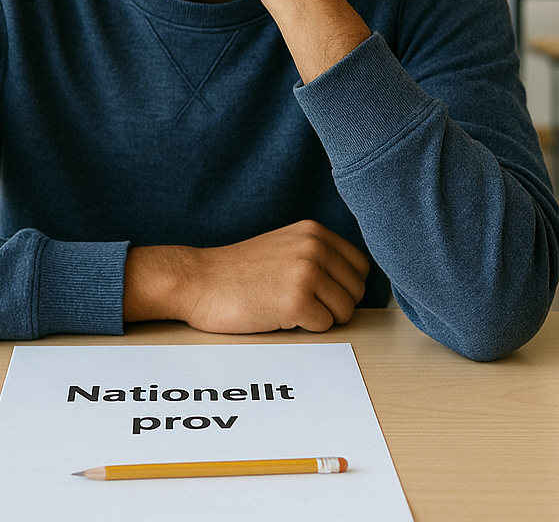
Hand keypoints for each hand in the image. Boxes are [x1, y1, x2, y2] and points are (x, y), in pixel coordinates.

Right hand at [124, 220, 369, 332]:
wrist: (198, 281)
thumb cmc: (239, 271)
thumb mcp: (286, 246)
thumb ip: (320, 254)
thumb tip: (357, 281)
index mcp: (314, 231)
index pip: (360, 266)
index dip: (344, 285)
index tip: (321, 291)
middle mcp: (314, 247)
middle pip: (356, 291)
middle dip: (335, 304)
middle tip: (300, 302)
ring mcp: (306, 273)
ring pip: (345, 311)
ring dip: (320, 317)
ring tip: (287, 306)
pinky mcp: (296, 302)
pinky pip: (324, 326)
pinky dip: (304, 328)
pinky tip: (278, 314)